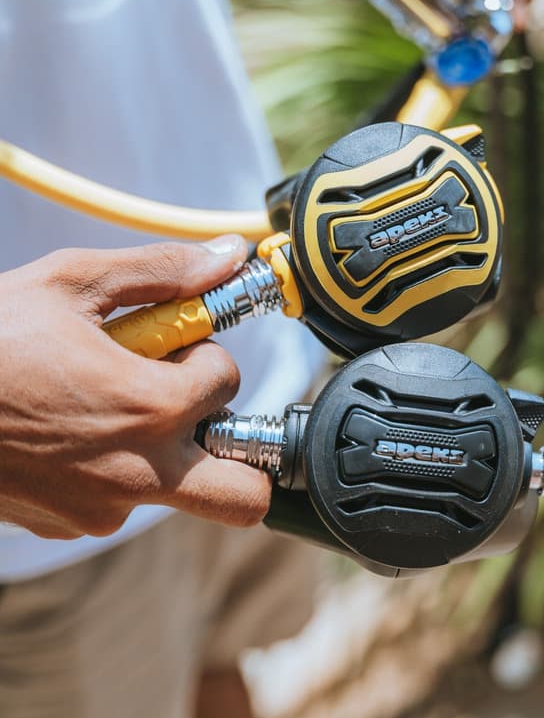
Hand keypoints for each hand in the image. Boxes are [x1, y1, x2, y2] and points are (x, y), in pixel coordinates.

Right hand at [0, 236, 271, 538]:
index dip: (203, 351)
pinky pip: (119, 497)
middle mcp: (138, 472)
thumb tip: (228, 255)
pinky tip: (66, 425)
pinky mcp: (68, 523)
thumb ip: (162, 271)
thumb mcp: (74, 282)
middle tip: (190, 402)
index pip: (228, 379)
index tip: (169, 341)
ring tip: (99, 398)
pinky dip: (112, 462)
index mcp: (150, 408)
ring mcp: (102, 507)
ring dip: (160, 442)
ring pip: (174, 483)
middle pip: (243, 493)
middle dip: (239, 447)